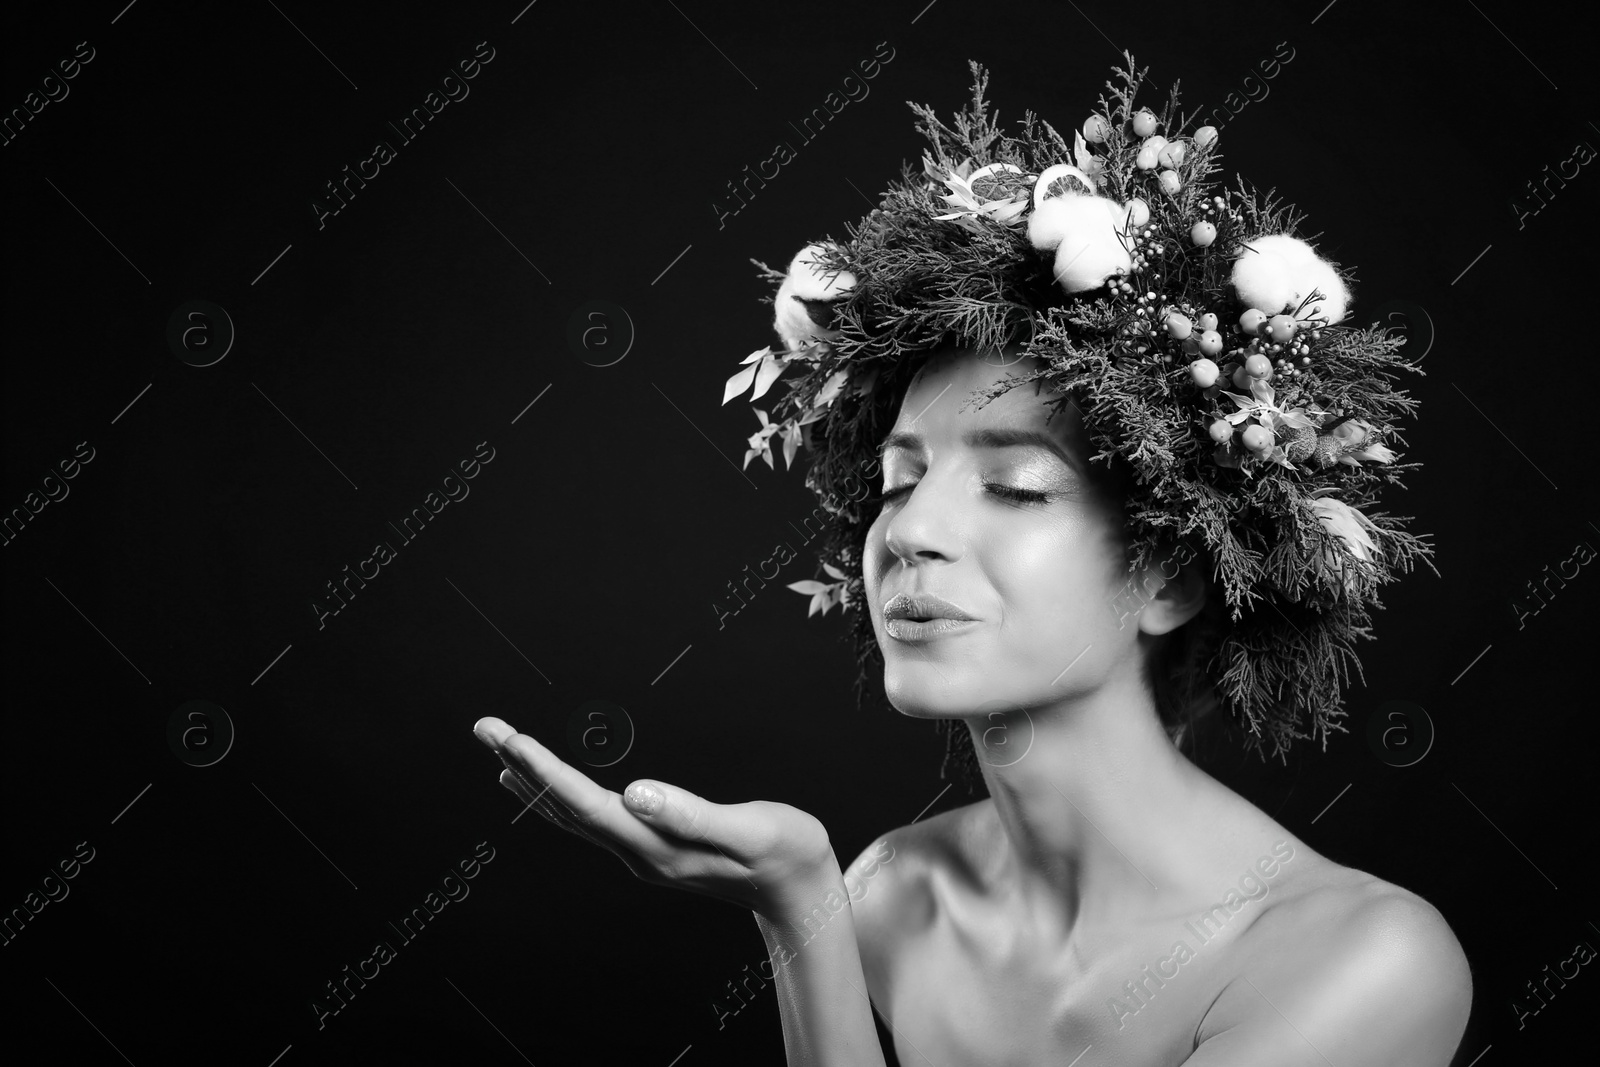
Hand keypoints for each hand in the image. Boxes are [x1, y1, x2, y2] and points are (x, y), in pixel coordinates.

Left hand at [472, 716, 836, 917]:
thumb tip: (635, 792)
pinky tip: (548, 787)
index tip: (509, 739)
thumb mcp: (750, 830)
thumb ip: (692, 814)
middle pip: (566, 810)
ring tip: (500, 753)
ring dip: (535, 782)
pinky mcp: (652, 848)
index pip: (585, 806)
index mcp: (657, 847)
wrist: (801, 893)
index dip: (544, 772)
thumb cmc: (785, 854)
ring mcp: (643, 854)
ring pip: (572, 817)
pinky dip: (561, 798)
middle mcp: (639, 854)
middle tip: (485, 727)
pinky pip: (590, 820)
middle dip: (523, 767)